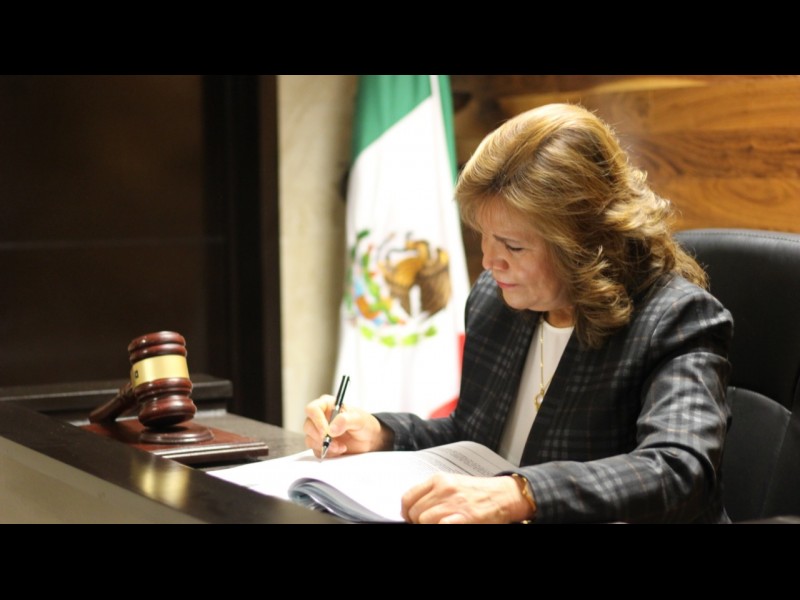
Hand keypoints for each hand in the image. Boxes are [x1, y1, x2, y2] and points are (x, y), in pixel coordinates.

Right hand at [303, 395, 389, 457]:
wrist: (369, 438)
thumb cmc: (364, 423)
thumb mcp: (359, 419)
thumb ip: (345, 420)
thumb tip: (331, 429)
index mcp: (327, 405)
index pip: (312, 409)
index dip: (317, 421)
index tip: (326, 432)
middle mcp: (320, 417)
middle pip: (308, 426)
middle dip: (320, 437)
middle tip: (334, 442)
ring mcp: (319, 432)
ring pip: (310, 440)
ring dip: (325, 446)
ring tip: (341, 447)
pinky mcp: (321, 444)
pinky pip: (316, 451)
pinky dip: (328, 453)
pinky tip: (340, 450)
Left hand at [401, 473, 533, 523]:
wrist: (503, 495)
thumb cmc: (478, 492)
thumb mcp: (452, 483)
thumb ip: (432, 492)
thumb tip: (412, 508)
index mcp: (439, 479)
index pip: (408, 498)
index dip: (406, 512)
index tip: (410, 518)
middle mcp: (444, 489)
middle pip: (415, 512)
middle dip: (418, 521)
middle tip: (428, 523)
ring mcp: (454, 504)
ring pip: (424, 520)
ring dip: (430, 525)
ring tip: (440, 523)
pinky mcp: (465, 517)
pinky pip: (440, 525)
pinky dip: (440, 526)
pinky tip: (448, 524)